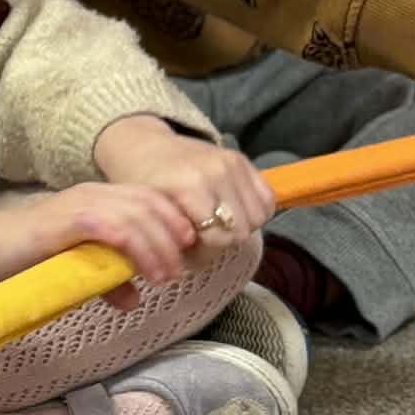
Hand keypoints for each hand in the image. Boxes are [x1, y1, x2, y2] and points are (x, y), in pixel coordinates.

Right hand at [0, 180, 199, 292]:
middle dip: (173, 235)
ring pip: (136, 214)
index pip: (150, 197)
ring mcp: (79, 204)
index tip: (189, 252)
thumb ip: (106, 278)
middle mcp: (93, 194)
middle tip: (181, 269)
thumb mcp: (76, 269)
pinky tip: (143, 272)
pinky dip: (134, 247)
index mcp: (99, 199)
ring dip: (158, 246)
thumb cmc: (27, 258)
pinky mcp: (66, 220)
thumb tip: (134, 298)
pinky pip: (111, 226)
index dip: (175, 220)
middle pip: (151, 202)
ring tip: (166, 276)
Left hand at [93, 116, 273, 244]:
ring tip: (218, 222)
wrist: (147, 148)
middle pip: (241, 232)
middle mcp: (213, 172)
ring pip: (258, 217)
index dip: (206, 253)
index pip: (219, 239)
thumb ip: (175, 240)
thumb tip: (195, 266)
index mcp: (187, 187)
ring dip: (241, 227)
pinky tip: (234, 211)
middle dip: (223, 242)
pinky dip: (256, 211)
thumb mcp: (151, 215)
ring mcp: (230, 163)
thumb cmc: (147, 186)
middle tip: (203, 236)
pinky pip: (267, 199)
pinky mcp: (242, 159)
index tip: (190, 249)